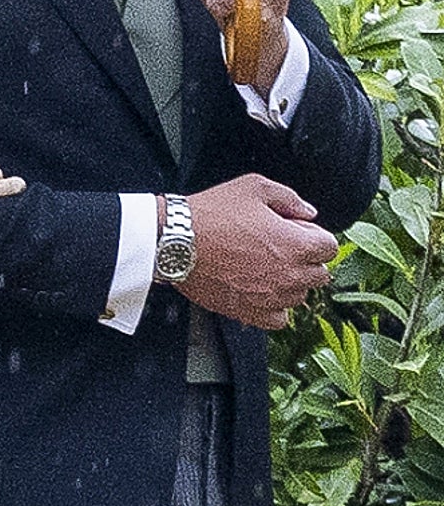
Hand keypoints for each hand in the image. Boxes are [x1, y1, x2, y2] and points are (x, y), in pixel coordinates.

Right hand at [177, 173, 337, 329]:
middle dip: (304, 259)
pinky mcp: (252, 313)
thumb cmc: (211, 213)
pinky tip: (257, 289)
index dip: (313, 235)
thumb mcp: (252, 187)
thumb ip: (289, 198)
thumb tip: (308, 212)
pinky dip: (274, 306)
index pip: (330, 247)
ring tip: (261, 266)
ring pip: (300, 296)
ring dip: (289, 282)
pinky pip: (279, 318)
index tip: (294, 231)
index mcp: (297, 244)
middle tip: (277, 246)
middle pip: (320, 274)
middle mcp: (291, 275)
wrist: (176, 241)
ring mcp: (273, 297)